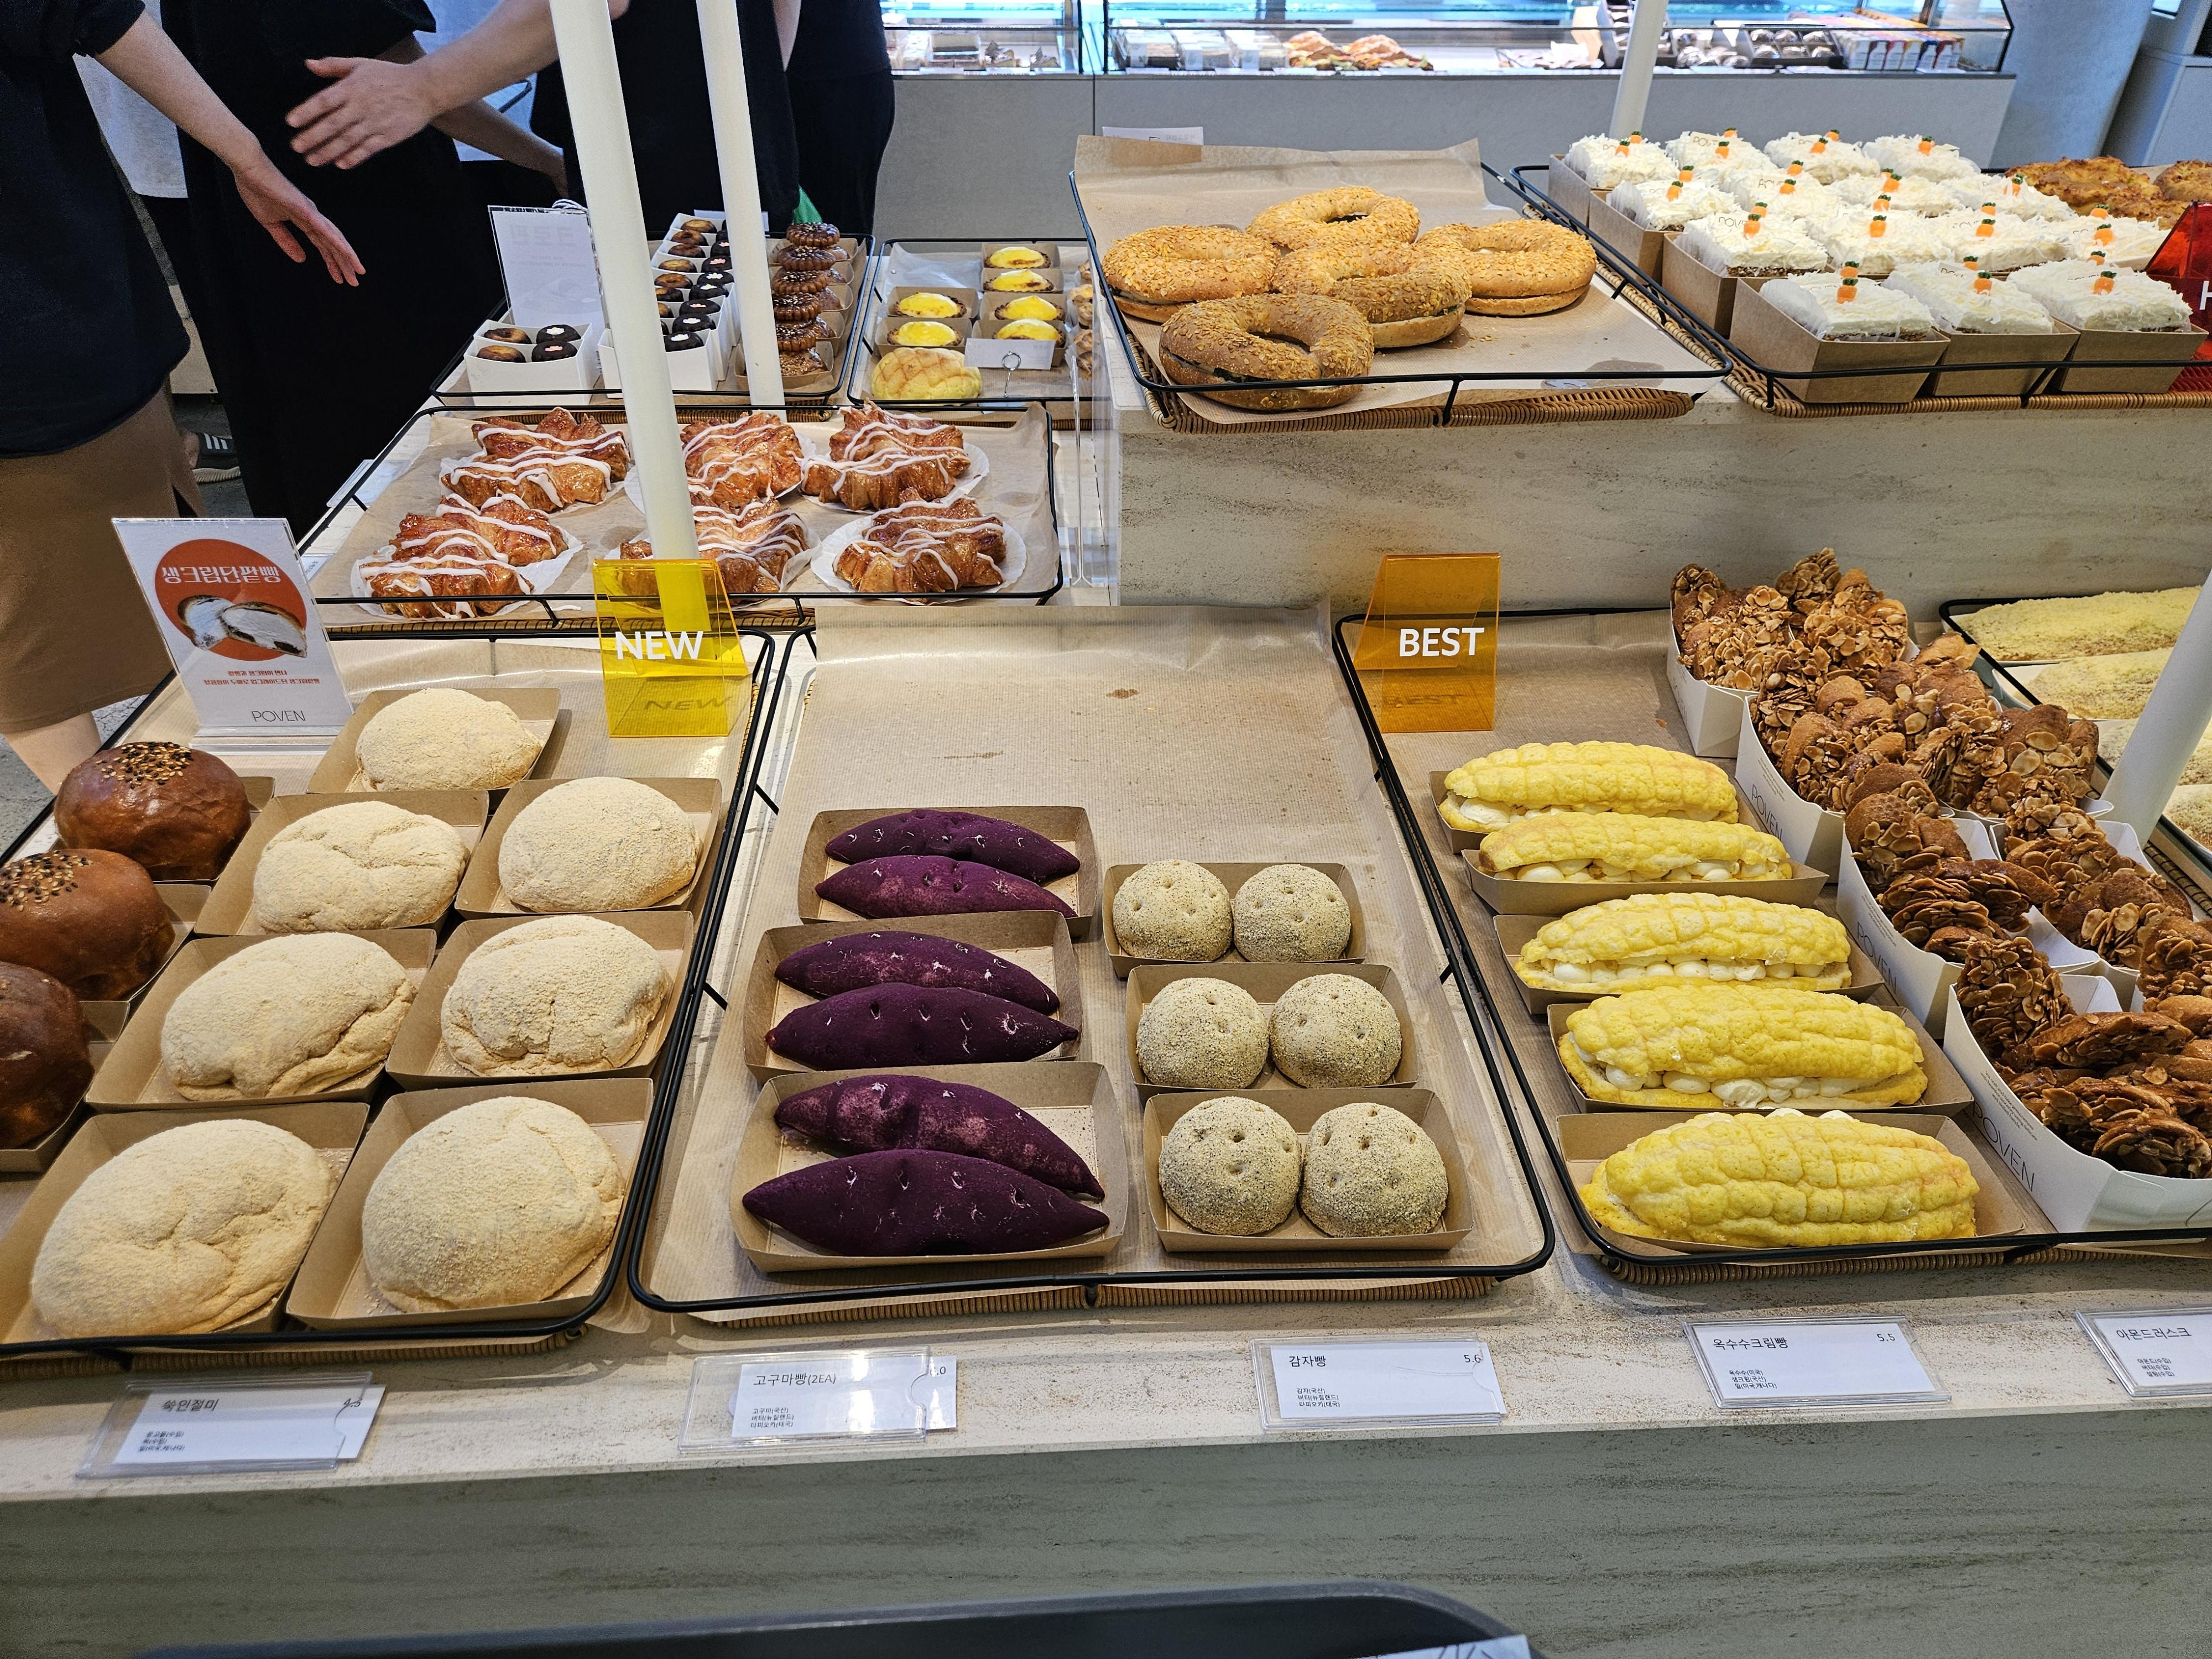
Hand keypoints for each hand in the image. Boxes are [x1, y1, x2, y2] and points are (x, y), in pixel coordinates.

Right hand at [231, 153, 364, 284]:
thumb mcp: (271, 224)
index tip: (340, 278)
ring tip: (357, 272)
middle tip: (354, 282)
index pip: (323, 245)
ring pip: (334, 238)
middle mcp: (313, 216)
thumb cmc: (257, 191)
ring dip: (346, 256)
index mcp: (304, 220)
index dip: (332, 261)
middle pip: (332, 244)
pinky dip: (336, 241)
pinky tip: (347, 253)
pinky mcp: (305, 208)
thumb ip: (286, 241)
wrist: (249, 170)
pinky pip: (324, 228)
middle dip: (344, 263)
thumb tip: (302, 259)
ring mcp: (311, 212)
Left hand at [287, 56, 436, 169]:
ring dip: (328, 151)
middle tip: (296, 147)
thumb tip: (308, 64)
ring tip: (311, 160)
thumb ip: (333, 65)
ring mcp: (375, 123)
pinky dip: (354, 157)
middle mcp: (361, 106)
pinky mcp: (389, 136)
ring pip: (347, 140)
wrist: (424, 89)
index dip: (307, 112)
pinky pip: (368, 149)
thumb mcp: (360, 64)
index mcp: (352, 87)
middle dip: (313, 137)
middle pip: (332, 124)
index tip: (291, 122)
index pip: (324, 101)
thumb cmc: (390, 75)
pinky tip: (341, 164)